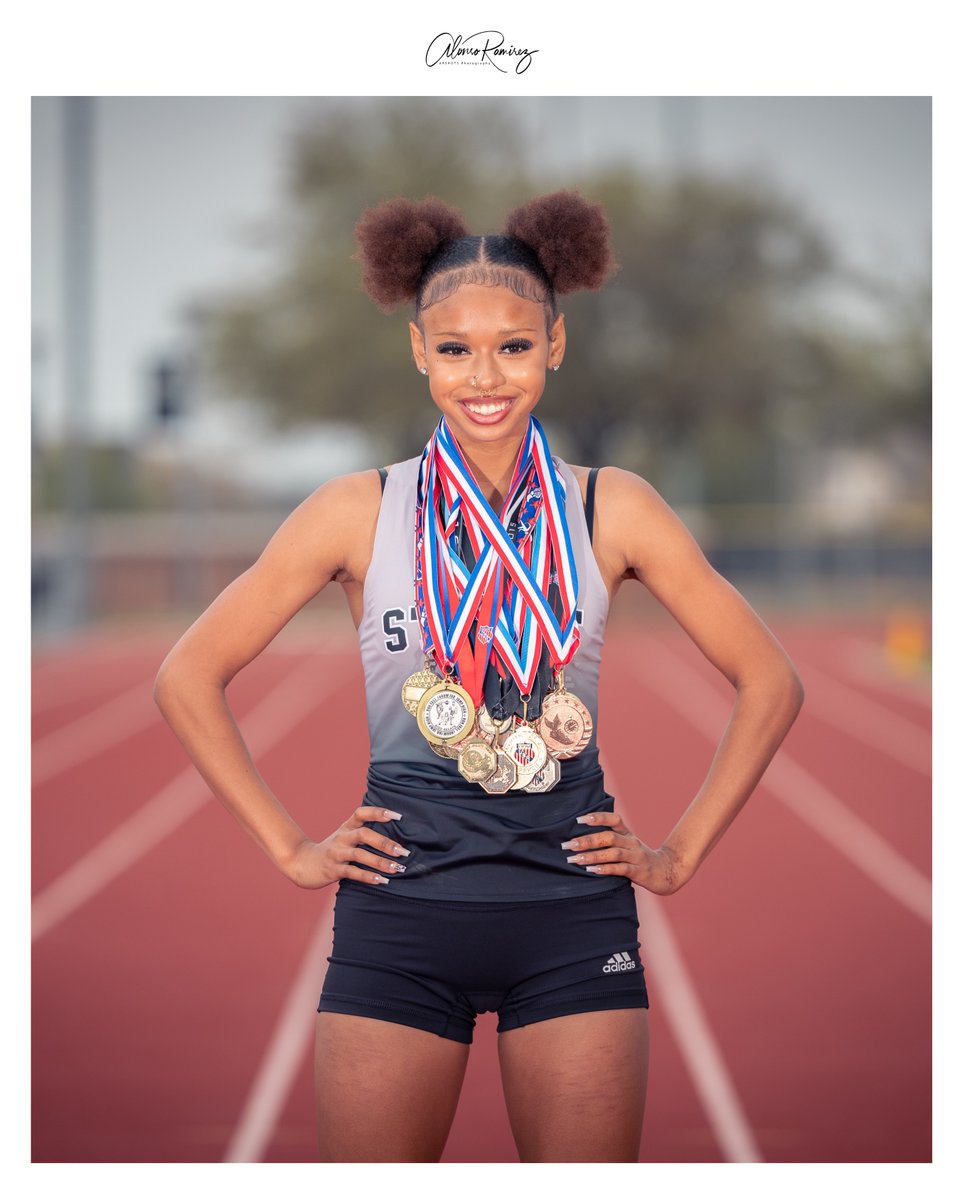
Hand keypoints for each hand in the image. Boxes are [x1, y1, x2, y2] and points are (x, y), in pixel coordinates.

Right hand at [282, 806, 408, 888]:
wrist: (301, 863)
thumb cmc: (331, 851)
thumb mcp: (344, 837)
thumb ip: (363, 834)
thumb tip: (394, 838)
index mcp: (346, 827)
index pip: (361, 813)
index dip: (378, 812)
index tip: (398, 816)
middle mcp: (341, 838)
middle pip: (364, 834)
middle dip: (385, 843)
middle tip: (403, 851)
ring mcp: (336, 853)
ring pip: (360, 855)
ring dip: (380, 862)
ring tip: (397, 868)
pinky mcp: (332, 869)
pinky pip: (352, 872)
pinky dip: (368, 876)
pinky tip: (381, 880)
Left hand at [561, 810, 687, 894]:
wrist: (665, 871)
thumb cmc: (638, 857)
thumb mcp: (627, 844)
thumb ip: (610, 839)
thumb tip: (580, 836)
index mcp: (627, 833)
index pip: (614, 819)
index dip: (597, 817)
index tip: (579, 819)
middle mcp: (632, 842)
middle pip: (608, 837)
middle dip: (586, 840)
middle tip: (568, 845)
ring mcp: (636, 856)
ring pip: (612, 853)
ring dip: (592, 856)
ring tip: (575, 859)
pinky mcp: (639, 872)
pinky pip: (621, 869)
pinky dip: (605, 869)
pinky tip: (592, 870)